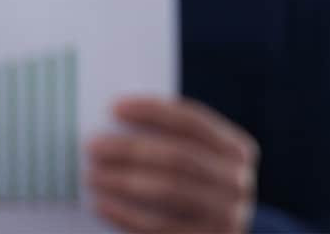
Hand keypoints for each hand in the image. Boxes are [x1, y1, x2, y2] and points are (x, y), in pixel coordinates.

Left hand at [86, 97, 257, 233]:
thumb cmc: (192, 184)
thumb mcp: (195, 159)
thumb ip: (167, 139)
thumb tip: (114, 123)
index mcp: (237, 149)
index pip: (192, 121)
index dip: (153, 111)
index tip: (114, 107)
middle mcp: (238, 182)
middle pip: (178, 156)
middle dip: (131, 149)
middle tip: (92, 146)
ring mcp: (227, 216)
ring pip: (169, 190)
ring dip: (123, 180)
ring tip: (91, 175)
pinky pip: (160, 227)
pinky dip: (126, 214)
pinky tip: (102, 204)